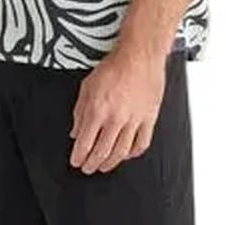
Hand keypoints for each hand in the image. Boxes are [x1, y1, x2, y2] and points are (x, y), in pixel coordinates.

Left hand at [69, 47, 166, 172]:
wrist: (140, 56)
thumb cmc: (114, 67)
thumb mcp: (87, 86)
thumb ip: (79, 112)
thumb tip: (75, 132)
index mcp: (98, 110)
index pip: (84, 142)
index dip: (78, 156)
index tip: (76, 161)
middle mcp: (116, 118)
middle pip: (102, 151)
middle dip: (91, 164)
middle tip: (87, 168)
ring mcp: (134, 120)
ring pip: (121, 152)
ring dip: (110, 163)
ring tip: (103, 166)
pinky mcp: (149, 118)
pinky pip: (141, 144)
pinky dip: (132, 154)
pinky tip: (125, 155)